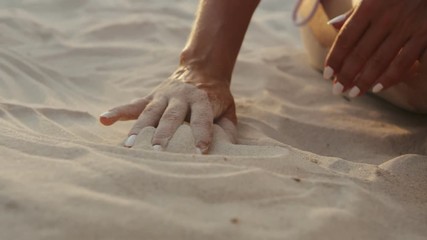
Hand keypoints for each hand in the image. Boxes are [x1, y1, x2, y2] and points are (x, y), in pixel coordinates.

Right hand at [99, 66, 236, 153]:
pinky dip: (118, 111)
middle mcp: (180, 96)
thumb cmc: (216, 96)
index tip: (200, 151)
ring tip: (130, 147)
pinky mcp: (151, 97)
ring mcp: (162, 95)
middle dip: (163, 135)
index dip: (202, 133)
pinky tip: (104, 119)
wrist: (202, 69)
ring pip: (149, 113)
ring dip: (139, 130)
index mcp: (201, 99)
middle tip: (157, 152)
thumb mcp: (228, 109)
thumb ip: (227, 128)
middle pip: (170, 117)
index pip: (201, 117)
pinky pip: (133, 105)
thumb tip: (226, 151)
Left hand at [324, 0, 426, 96]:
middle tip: (337, 90)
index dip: (335, 58)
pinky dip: (389, 78)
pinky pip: (403, 62)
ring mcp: (408, 26)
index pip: (346, 38)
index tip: (327, 75)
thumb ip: (356, 12)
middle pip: (360, 53)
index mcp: (371, 4)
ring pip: (380, 61)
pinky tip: (377, 89)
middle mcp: (388, 16)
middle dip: (346, 75)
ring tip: (353, 94)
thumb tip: (332, 25)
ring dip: (364, 81)